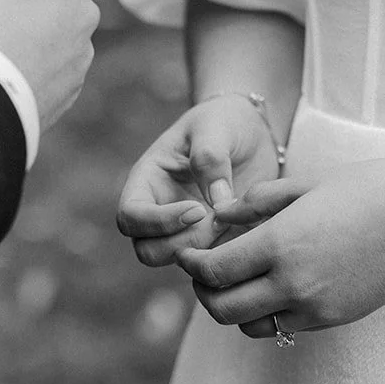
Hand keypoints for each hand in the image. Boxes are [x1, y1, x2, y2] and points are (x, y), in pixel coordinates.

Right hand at [115, 96, 283, 268]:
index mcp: (148, 180)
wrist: (253, 131)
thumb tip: (217, 205)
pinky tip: (246, 229)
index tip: (196, 209)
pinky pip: (210, 262)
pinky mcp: (211, 240)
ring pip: (177, 261)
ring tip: (232, 221)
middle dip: (183, 242)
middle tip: (217, 219)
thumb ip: (210, 158)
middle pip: (148, 250)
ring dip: (205, 251)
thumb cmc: (225, 120)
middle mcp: (159, 210)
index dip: (157, 222)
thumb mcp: (215, 126)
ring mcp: (184, 230)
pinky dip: (227, 255)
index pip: (130, 217)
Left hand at [175, 158, 384, 337]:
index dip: (191, 264)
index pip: (214, 271)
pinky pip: (285, 326)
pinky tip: (273, 283)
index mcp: (281, 244)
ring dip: (233, 306)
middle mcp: (295, 284)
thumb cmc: (371, 188)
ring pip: (250, 326)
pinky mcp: (336, 319)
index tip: (187, 251)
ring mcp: (317, 307)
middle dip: (203, 290)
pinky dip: (267, 312)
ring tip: (237, 277)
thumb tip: (219, 214)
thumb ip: (256, 202)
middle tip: (203, 268)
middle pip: (222, 309)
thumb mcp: (306, 183)